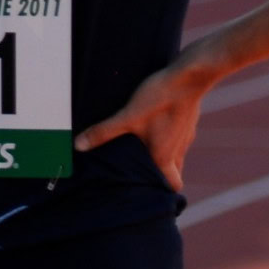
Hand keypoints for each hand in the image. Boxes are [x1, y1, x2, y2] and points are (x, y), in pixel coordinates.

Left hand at [73, 60, 213, 191]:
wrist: (190, 76)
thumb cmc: (160, 99)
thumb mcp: (128, 116)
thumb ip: (104, 132)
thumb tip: (79, 146)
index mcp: (165, 157)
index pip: (172, 186)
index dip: (163, 192)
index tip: (150, 192)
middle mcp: (179, 149)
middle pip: (175, 172)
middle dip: (162, 174)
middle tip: (144, 171)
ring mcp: (187, 134)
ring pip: (178, 153)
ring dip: (166, 154)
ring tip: (147, 147)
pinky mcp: (190, 118)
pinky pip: (180, 134)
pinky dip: (171, 135)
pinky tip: (158, 123)